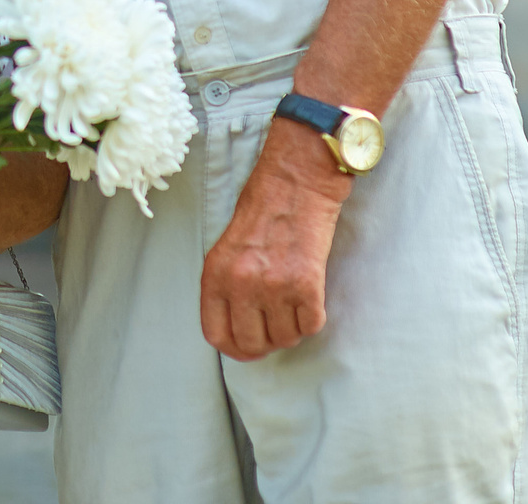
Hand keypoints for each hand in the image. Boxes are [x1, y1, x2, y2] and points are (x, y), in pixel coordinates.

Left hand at [198, 127, 349, 359]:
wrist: (296, 181)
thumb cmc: (262, 209)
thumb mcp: (228, 247)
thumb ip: (227, 287)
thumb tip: (238, 331)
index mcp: (215, 274)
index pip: (216, 335)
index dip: (235, 348)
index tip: (249, 346)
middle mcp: (241, 284)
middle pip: (252, 344)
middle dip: (266, 342)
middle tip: (276, 325)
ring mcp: (274, 286)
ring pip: (285, 338)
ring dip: (291, 328)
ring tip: (293, 301)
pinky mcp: (307, 285)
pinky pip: (311, 325)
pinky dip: (312, 317)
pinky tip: (309, 296)